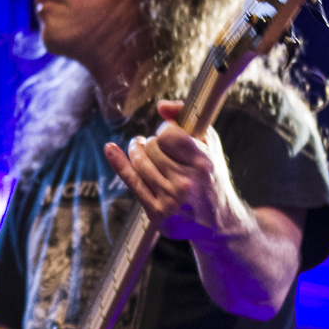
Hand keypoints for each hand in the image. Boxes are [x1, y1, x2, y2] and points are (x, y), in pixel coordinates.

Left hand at [104, 100, 246, 242]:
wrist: (217, 223)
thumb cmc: (211, 177)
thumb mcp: (209, 146)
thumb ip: (187, 120)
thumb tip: (160, 106)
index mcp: (202, 164)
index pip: (169, 134)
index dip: (166, 131)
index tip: (170, 135)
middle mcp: (186, 183)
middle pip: (152, 147)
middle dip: (153, 144)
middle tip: (161, 151)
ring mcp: (170, 200)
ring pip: (139, 162)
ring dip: (138, 152)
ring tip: (141, 149)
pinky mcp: (157, 213)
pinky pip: (132, 181)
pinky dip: (119, 163)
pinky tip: (111, 149)